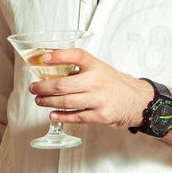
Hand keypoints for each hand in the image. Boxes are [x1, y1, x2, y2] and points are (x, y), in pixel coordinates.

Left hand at [30, 48, 151, 127]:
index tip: (44, 58)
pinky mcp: (100, 116)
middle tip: (34, 88)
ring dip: (48, 102)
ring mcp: (99, 100)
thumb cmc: (114, 84)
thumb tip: (50, 66)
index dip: (59, 56)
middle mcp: (97, 81)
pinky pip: (76, 116)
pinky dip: (61, 116)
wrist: (137, 101)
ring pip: (67, 101)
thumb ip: (79, 68)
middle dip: (44, 87)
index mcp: (96, 66)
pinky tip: (52, 114)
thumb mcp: (100, 68)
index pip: (77, 55)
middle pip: (64, 84)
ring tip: (39, 100)